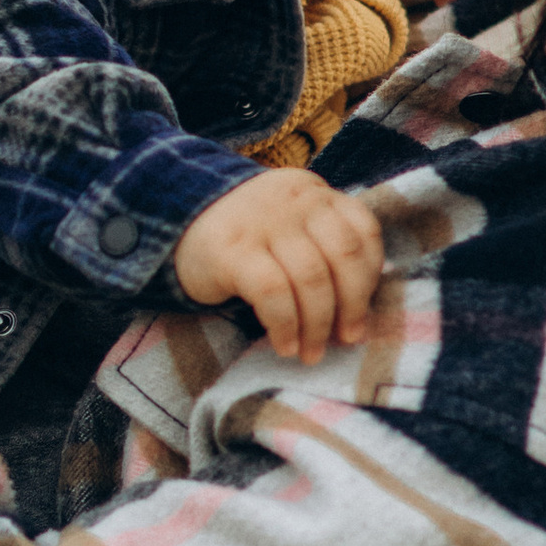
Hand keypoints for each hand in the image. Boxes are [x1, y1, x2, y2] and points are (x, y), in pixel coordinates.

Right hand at [174, 170, 384, 363]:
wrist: (176, 226)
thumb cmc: (246, 239)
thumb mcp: (290, 227)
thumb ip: (324, 248)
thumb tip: (359, 312)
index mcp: (315, 193)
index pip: (362, 231)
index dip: (370, 278)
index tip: (359, 314)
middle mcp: (294, 201)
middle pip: (344, 255)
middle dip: (352, 306)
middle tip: (346, 340)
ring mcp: (262, 222)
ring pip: (312, 279)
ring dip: (318, 326)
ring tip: (310, 352)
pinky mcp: (233, 250)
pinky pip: (274, 294)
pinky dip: (286, 326)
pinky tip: (283, 345)